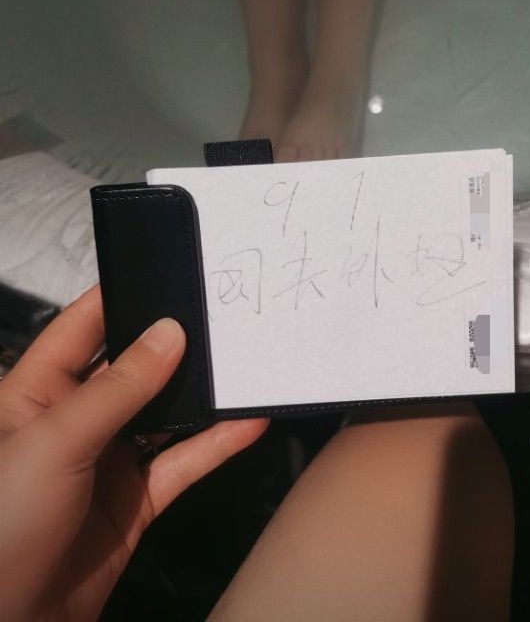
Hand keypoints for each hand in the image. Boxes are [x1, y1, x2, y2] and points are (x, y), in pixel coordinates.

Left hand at [0, 286, 267, 620]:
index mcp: (37, 391)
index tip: (169, 266)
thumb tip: (170, 332)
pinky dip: (216, 444)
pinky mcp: (135, 502)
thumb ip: (118, 388)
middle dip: (174, 342)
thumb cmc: (4, 519)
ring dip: (202, 395)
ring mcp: (108, 461)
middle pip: (132, 367)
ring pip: (164, 414)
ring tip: (246, 359)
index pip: (82, 326)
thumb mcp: (56, 442)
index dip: (122, 294)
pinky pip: (181, 464)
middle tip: (224, 311)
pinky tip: (249, 423)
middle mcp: (75, 419)